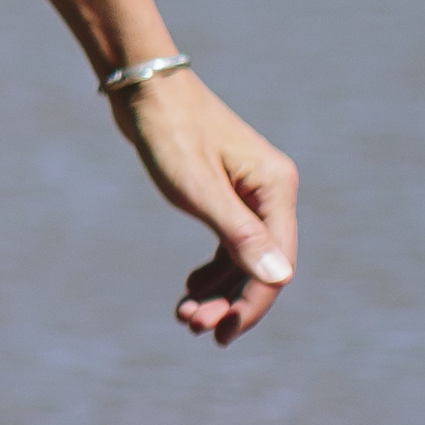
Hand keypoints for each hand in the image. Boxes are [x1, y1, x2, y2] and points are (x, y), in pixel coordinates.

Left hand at [116, 71, 297, 344]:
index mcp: (276, 189)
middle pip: (261, 266)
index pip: (276, 265)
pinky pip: (230, 243)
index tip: (218, 334)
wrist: (145, 90)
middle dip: (229, 302)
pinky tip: (190, 287)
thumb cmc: (170, 134)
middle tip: (190, 326)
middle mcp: (272, 192)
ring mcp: (251, 192)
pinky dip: (213, 269)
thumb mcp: (198, 189)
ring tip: (184, 314)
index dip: (251, 305)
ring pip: (244, 258)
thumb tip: (279, 280)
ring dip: (218, 291)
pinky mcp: (228, 192)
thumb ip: (238, 236)